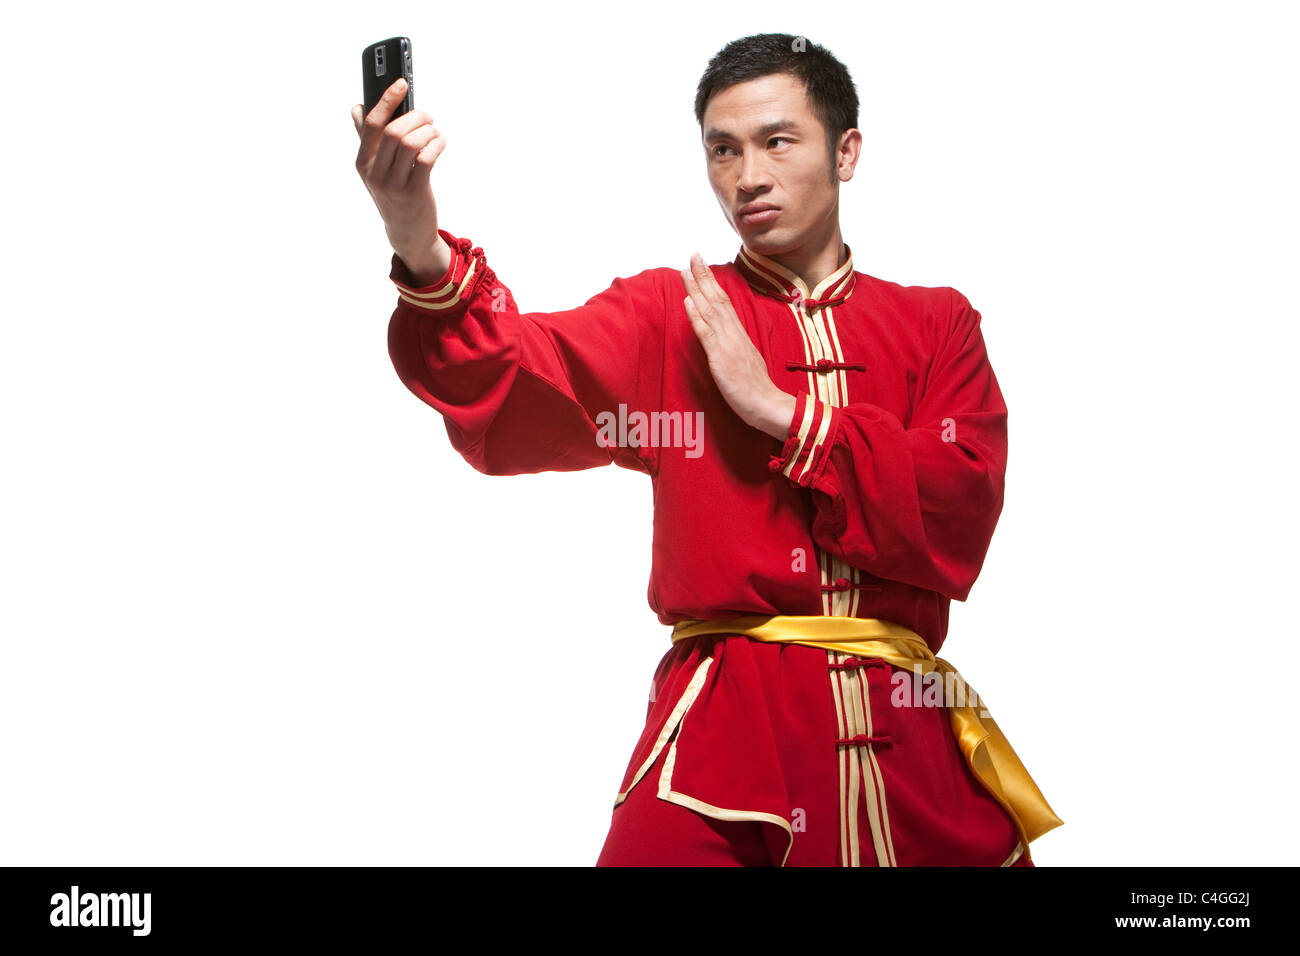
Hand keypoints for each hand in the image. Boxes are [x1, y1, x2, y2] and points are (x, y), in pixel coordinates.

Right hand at [351, 77, 450, 282]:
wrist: (407, 232)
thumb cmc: (392, 193)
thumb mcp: (374, 168)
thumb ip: (366, 139)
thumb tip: (357, 108)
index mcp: (362, 162)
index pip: (371, 124)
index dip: (387, 100)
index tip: (402, 83)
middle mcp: (374, 173)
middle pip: (393, 130)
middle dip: (415, 116)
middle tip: (427, 116)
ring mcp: (393, 184)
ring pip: (411, 143)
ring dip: (428, 131)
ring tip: (434, 132)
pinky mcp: (414, 193)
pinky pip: (427, 159)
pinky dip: (436, 145)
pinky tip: (440, 143)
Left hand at [681, 253, 795, 439]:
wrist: (768, 405)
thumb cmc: (755, 388)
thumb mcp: (745, 359)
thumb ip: (733, 343)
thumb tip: (721, 330)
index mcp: (739, 334)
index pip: (723, 301)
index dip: (711, 282)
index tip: (700, 264)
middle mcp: (734, 334)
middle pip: (717, 299)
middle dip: (703, 276)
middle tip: (693, 254)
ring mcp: (728, 345)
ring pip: (710, 311)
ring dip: (697, 289)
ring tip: (685, 270)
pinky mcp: (721, 360)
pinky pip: (707, 335)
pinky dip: (697, 317)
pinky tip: (688, 302)